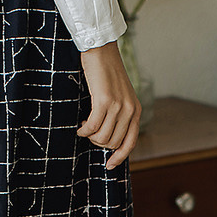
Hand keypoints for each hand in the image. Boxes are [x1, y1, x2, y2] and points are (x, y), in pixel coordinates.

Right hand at [77, 40, 140, 169]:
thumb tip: (108, 140)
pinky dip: (84, 130)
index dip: (119, 157)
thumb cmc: (107, 74)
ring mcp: (118, 106)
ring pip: (101, 138)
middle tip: (90, 132)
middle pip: (112, 143)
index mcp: (136, 110)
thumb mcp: (119, 97)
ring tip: (85, 127)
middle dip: (98, 143)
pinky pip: (91, 127)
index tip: (109, 166)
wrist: (101, 51)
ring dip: (90, 136)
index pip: (130, 143)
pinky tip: (80, 126)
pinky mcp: (104, 101)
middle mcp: (130, 110)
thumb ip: (119, 115)